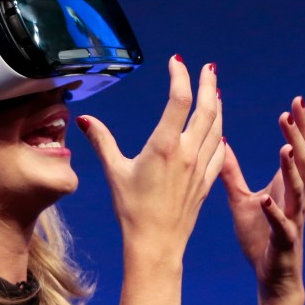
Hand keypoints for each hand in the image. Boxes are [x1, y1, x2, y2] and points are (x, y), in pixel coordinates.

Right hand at [77, 57, 224, 304]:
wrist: (156, 243)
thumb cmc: (132, 209)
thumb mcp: (115, 172)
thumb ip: (102, 141)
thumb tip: (84, 119)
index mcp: (164, 146)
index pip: (179, 100)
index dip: (180, 76)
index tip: (177, 62)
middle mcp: (187, 152)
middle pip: (206, 109)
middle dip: (208, 84)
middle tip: (208, 68)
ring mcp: (201, 167)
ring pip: (217, 128)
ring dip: (217, 106)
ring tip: (215, 91)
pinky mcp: (207, 181)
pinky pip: (220, 151)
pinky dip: (220, 135)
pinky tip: (219, 131)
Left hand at [220, 96, 304, 304]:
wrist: (272, 275)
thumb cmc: (260, 235)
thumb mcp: (242, 198)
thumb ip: (232, 171)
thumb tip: (220, 142)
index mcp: (286, 186)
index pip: (296, 150)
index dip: (298, 127)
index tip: (296, 102)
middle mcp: (294, 198)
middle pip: (303, 161)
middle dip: (299, 136)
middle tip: (293, 112)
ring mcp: (292, 219)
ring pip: (297, 189)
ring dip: (291, 169)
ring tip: (283, 148)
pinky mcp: (283, 240)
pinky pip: (282, 225)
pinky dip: (274, 212)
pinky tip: (266, 199)